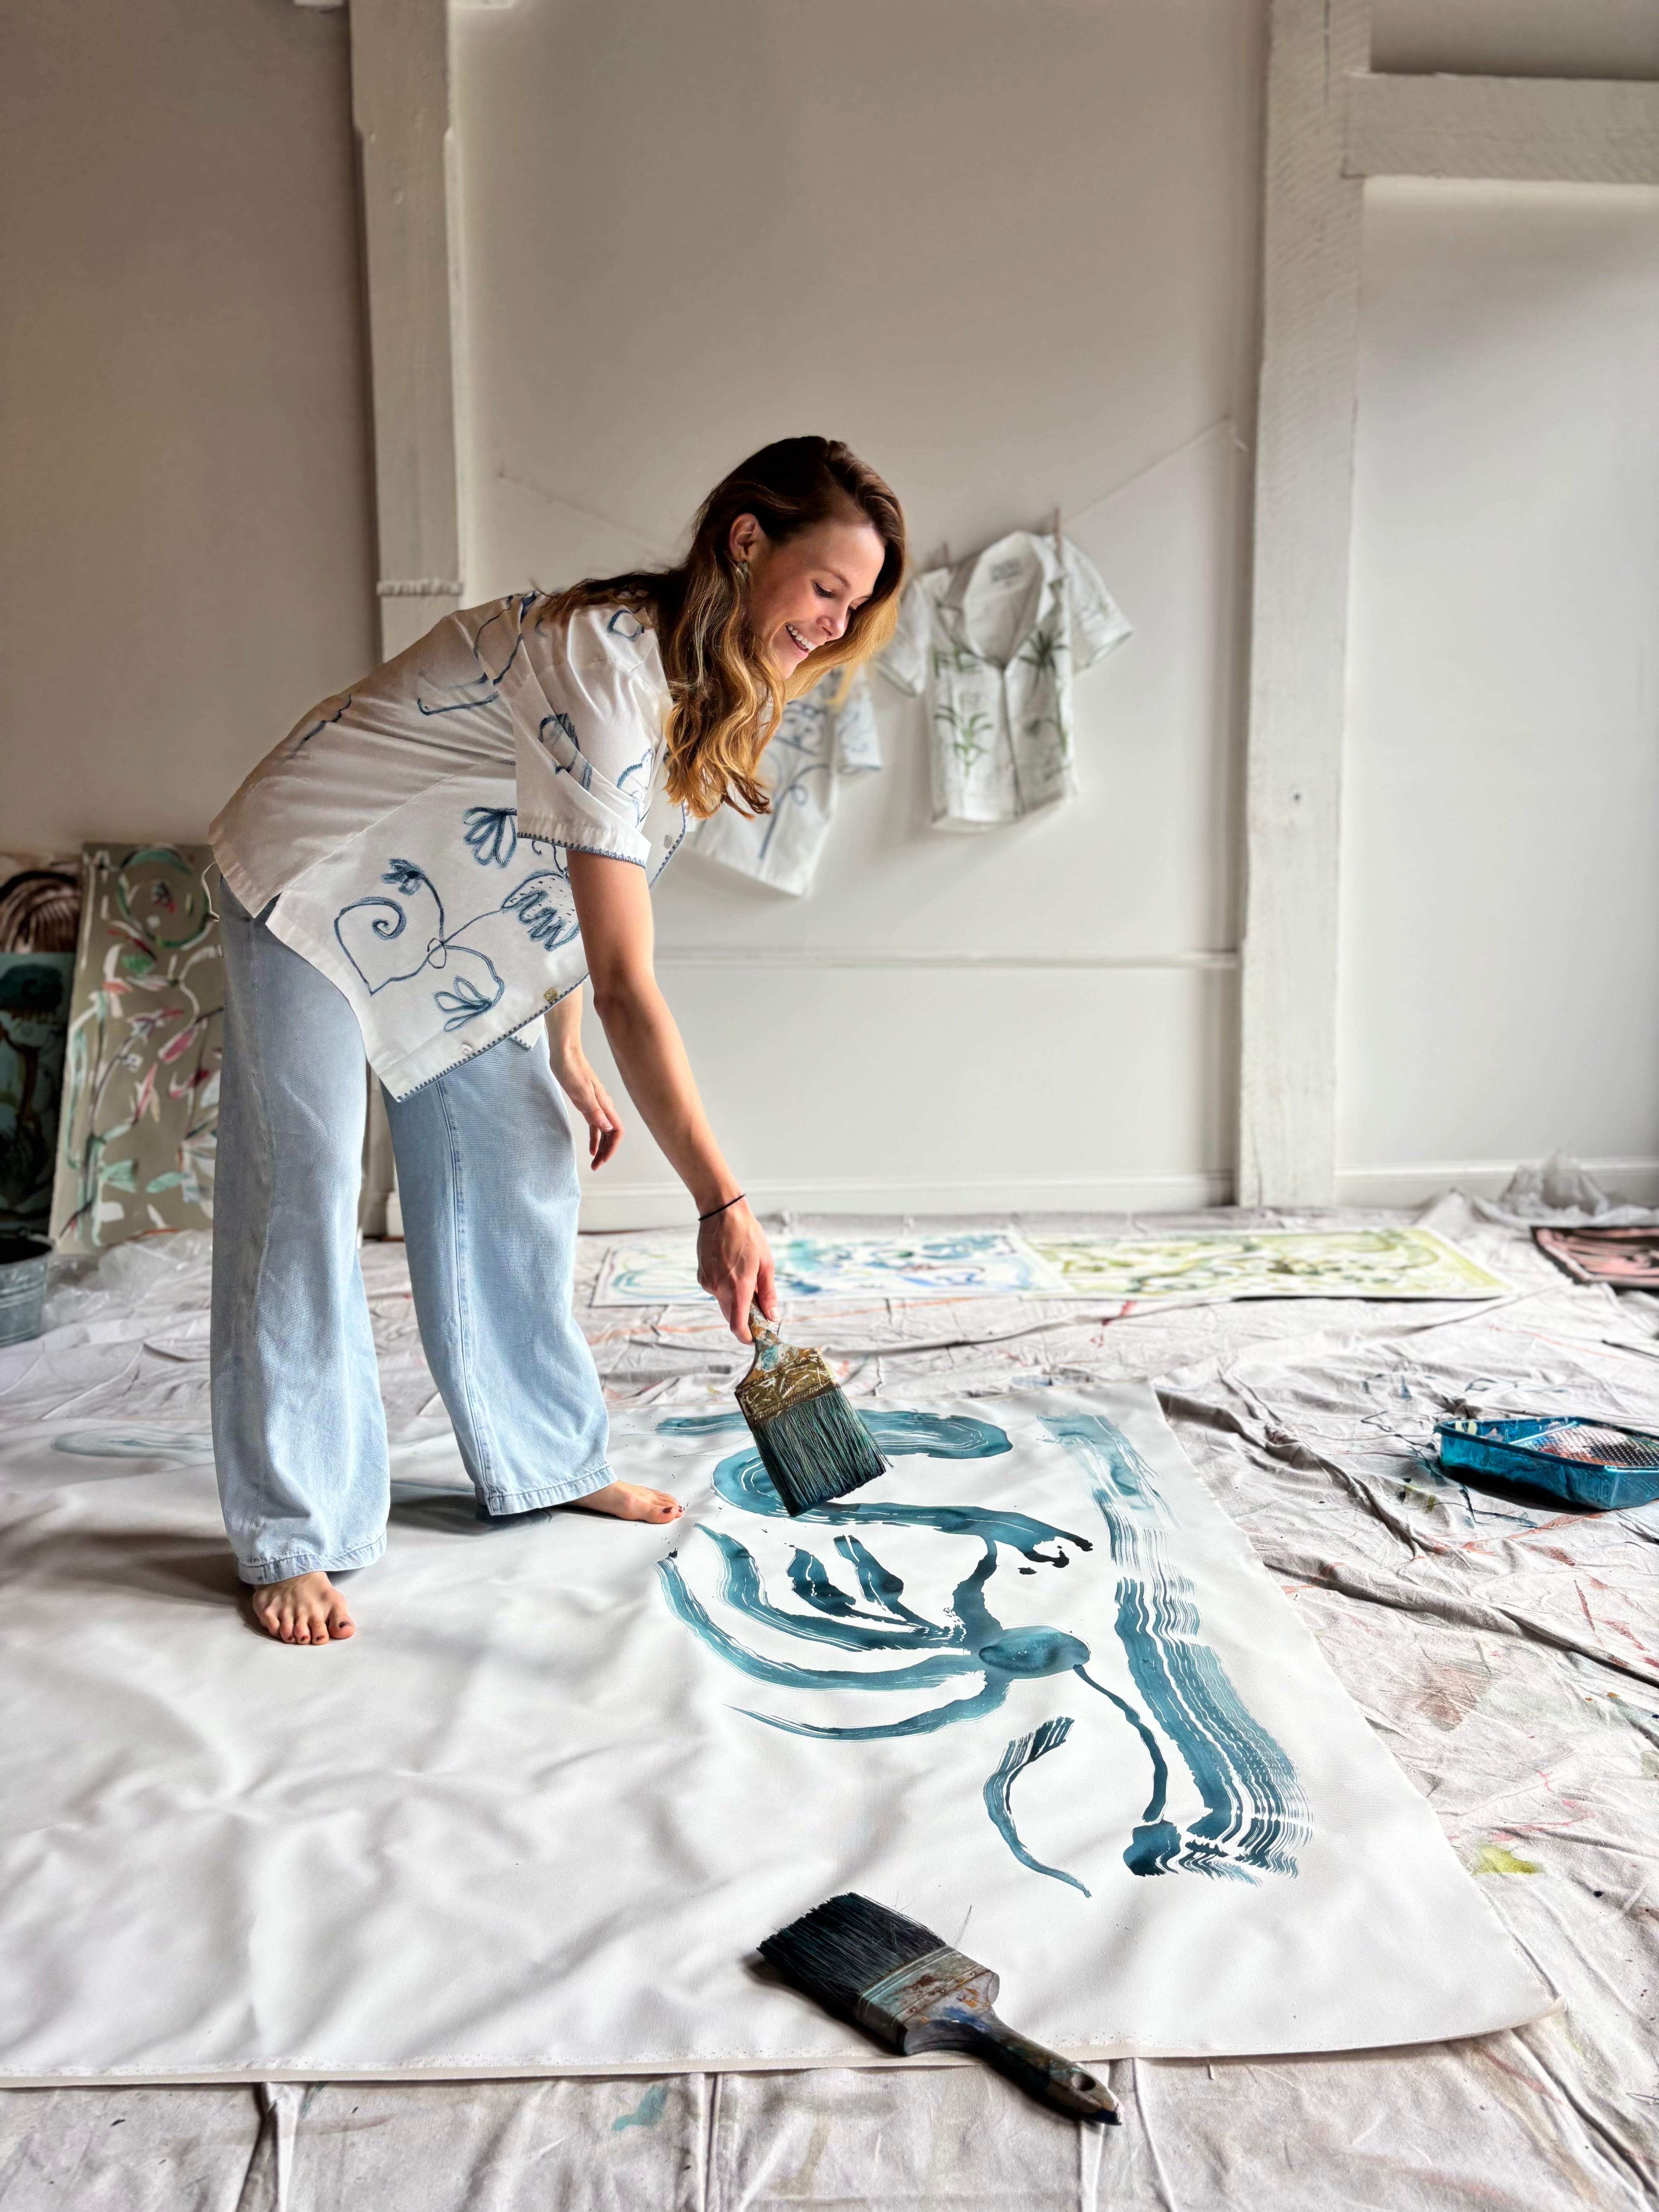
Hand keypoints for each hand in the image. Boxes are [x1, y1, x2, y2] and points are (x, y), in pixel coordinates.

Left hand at [549, 1046, 622, 1168]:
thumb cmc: (572, 1070)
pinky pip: (594, 1125)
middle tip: (596, 1165)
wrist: (564, 1055)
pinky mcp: (586, 1104)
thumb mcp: (582, 1093)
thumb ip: (595, 1112)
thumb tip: (608, 1129)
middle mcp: (603, 1106)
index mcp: (605, 1104)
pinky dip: (594, 1137)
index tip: (603, 1159)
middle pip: (611, 1134)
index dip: (613, 1147)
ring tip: (594, 1161)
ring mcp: (595, 1105)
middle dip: (607, 1151)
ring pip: (603, 1131)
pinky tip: (590, 1147)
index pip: (616, 1131)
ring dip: (601, 1146)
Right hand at [696, 1200, 775, 1340]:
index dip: (745, 1336)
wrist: (721, 1212)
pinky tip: (732, 1268)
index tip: (754, 1337)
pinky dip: (725, 1287)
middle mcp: (719, 1287)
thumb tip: (772, 1316)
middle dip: (744, 1316)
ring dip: (735, 1299)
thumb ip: (768, 1293)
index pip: (737, 1325)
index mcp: (738, 1286)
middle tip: (758, 1306)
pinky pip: (715, 1290)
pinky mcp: (701, 1276)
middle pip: (730, 1316)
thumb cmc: (747, 1235)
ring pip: (723, 1302)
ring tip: (745, 1276)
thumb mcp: (766, 1263)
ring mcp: (707, 1282)